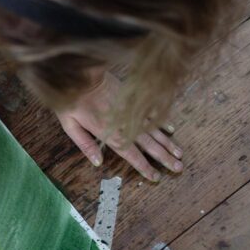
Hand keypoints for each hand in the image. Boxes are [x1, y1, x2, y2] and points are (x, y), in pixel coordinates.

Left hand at [56, 71, 182, 181]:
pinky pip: (150, 112)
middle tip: (178, 167)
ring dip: (167, 142)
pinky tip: (171, 130)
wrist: (80, 73)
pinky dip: (161, 121)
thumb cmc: (70, 100)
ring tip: (180, 154)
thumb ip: (85, 144)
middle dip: (164, 157)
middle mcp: (122, 124)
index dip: (143, 166)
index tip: (155, 177)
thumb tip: (98, 163)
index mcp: (107, 133)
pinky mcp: (132, 99)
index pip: (129, 153)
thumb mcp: (70, 125)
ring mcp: (129, 110)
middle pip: (147, 144)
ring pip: (153, 129)